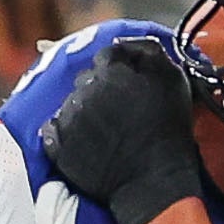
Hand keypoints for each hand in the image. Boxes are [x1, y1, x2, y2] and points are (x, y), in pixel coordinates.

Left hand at [32, 26, 208, 223]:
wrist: (153, 183)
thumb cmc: (168, 131)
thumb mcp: (172, 79)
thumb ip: (146, 51)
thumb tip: (120, 41)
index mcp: (113, 70)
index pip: (107, 56)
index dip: (118, 72)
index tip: (128, 90)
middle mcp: (86, 89)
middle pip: (86, 79)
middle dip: (99, 91)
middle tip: (118, 115)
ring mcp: (69, 117)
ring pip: (70, 103)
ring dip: (83, 112)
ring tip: (104, 133)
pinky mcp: (58, 145)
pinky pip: (52, 129)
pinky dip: (64, 133)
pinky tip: (85, 144)